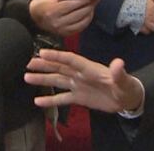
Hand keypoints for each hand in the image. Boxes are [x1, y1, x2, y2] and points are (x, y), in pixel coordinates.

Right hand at [24, 49, 143, 112]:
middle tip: (28, 61)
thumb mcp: (124, 80)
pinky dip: (50, 100)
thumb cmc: (126, 86)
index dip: (57, 56)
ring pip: (57, 81)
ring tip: (27, 77)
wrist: (127, 100)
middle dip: (44, 65)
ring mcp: (78, 86)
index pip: (71, 60)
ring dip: (43, 79)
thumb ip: (119, 73)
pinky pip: (62, 99)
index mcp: (90, 68)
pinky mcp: (79, 98)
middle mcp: (80, 75)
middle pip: (59, 68)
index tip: (42, 52)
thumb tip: (118, 63)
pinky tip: (37, 101)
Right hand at [30, 0, 99, 35]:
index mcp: (54, 10)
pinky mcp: (65, 34)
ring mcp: (61, 29)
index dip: (85, 0)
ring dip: (90, 13)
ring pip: (82, 21)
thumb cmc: (45, 3)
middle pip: (80, 13)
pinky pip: (80, 28)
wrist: (35, 16)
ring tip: (92, 6)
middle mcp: (58, 22)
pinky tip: (88, 14)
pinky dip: (86, 20)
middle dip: (90, 5)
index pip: (74, 4)